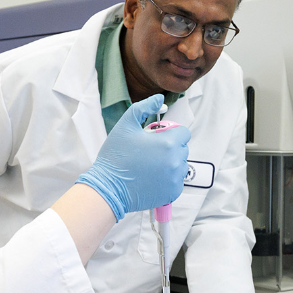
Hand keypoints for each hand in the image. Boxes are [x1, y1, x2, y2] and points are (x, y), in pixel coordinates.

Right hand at [76, 94, 190, 220]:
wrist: (108, 188)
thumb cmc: (115, 157)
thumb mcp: (125, 125)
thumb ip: (144, 107)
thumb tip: (159, 99)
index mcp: (168, 143)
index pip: (183, 132)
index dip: (170, 132)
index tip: (156, 138)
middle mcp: (176, 161)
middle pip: (182, 148)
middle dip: (170, 148)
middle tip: (149, 152)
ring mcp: (175, 179)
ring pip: (181, 165)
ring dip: (170, 163)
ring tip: (149, 166)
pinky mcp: (172, 193)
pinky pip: (177, 181)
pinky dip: (167, 179)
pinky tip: (151, 177)